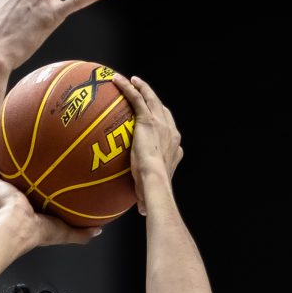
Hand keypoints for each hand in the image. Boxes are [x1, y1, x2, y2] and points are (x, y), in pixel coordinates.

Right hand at [0, 149, 100, 247]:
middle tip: (34, 149)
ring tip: (10, 139)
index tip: (52, 169)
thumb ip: (82, 232)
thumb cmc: (40, 231)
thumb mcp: (66, 231)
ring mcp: (4, 190)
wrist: (18, 228)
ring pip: (3, 169)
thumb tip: (99, 229)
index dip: (43, 182)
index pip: (37, 193)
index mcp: (31, 208)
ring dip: (5, 156)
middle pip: (21, 178)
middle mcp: (16, 197)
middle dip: (25, 166)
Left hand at [114, 72, 181, 215]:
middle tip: (145, 94)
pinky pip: (137, 98)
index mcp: (174, 147)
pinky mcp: (148, 120)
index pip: (170, 132)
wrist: (155, 181)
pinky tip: (117, 80)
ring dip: (143, 87)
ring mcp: (161, 124)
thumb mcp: (149, 191)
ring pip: (152, 99)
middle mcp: (171, 132)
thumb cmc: (153, 191)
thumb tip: (144, 213)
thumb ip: (146, 198)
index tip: (156, 123)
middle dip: (155, 100)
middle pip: (163, 110)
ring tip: (133, 80)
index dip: (164, 125)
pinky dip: (128, 87)